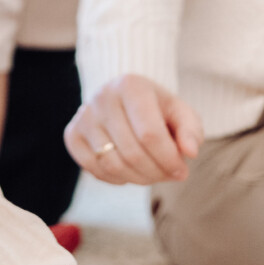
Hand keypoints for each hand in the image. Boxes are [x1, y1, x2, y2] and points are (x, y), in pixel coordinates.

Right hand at [64, 74, 202, 185]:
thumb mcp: (180, 113)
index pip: (150, 134)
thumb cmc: (157, 109)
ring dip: (138, 179)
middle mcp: (102, 97)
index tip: (182, 171)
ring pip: (112, 164)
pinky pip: (93, 168)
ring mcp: (84, 115)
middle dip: (156, 172)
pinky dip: (115, 179)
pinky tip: (130, 172)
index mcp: (130, 85)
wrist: (125, 98)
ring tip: (153, 174)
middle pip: (131, 152)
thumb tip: (190, 152)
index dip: (169, 159)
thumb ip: (191, 130)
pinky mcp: (72, 133)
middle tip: (169, 175)